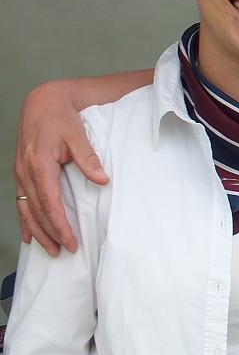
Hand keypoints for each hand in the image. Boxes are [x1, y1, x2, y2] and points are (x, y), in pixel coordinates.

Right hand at [13, 81, 108, 255]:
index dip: (60, 225)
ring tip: (48, 248)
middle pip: (37, 212)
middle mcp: (26, 173)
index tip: (70, 241)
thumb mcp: (78, 135)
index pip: (50, 203)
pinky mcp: (20, 173)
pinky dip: (25, 219)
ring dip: (37, 231)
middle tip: (63, 251)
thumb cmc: (61, 118)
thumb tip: (102, 180)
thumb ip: (88, 158)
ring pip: (26, 210)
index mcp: (40, 165)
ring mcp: (20, 174)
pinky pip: (20, 202)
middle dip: (49, 233)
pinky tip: (29, 233)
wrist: (42, 103)